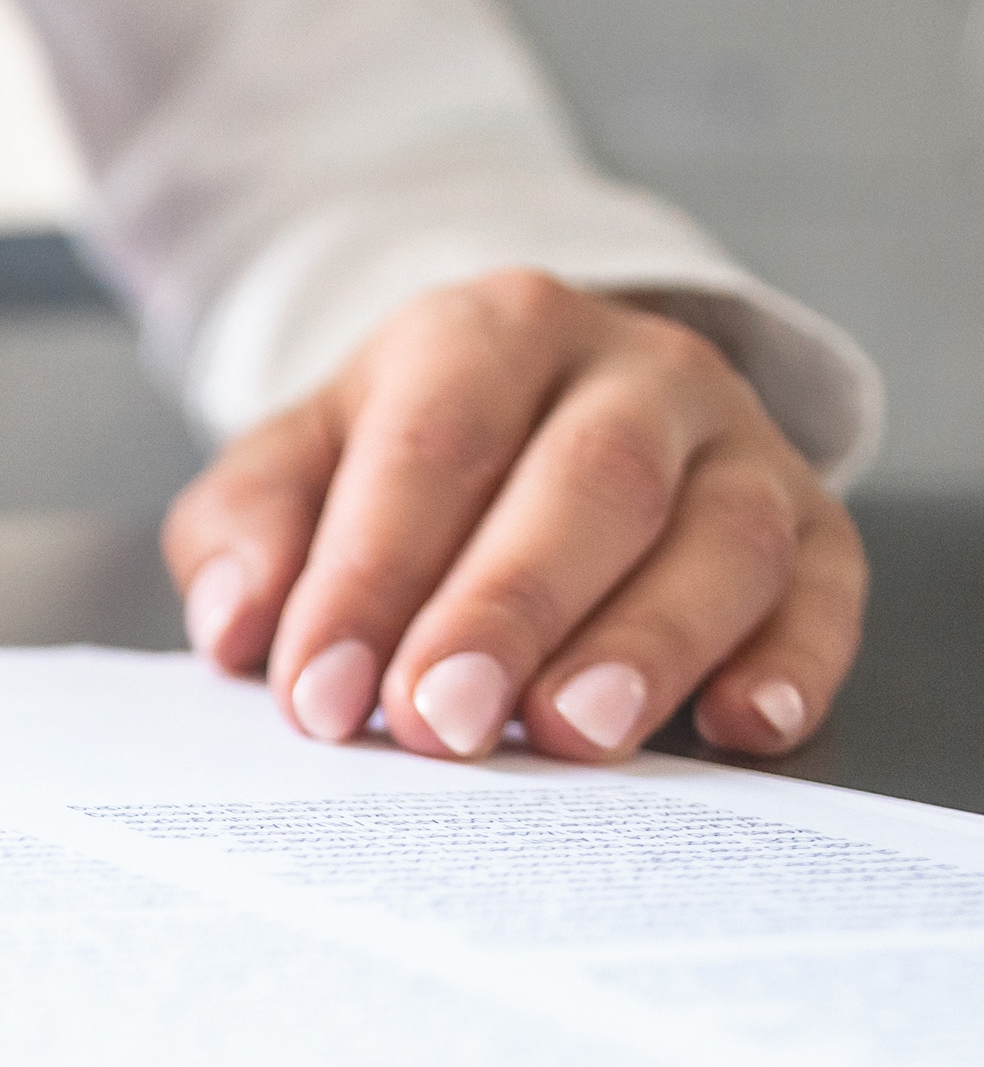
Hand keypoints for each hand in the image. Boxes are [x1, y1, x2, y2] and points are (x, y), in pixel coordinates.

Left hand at [168, 269, 862, 760]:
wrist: (537, 404)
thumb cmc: (404, 456)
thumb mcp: (296, 463)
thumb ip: (246, 531)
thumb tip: (240, 626)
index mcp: (490, 330)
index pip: (432, 446)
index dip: (372, 575)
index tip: (320, 691)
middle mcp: (636, 370)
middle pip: (587, 483)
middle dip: (508, 612)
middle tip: (443, 725)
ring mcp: (740, 442)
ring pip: (722, 537)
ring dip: (647, 645)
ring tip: (570, 736)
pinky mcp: (816, 524)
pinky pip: (826, 591)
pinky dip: (793, 664)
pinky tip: (741, 730)